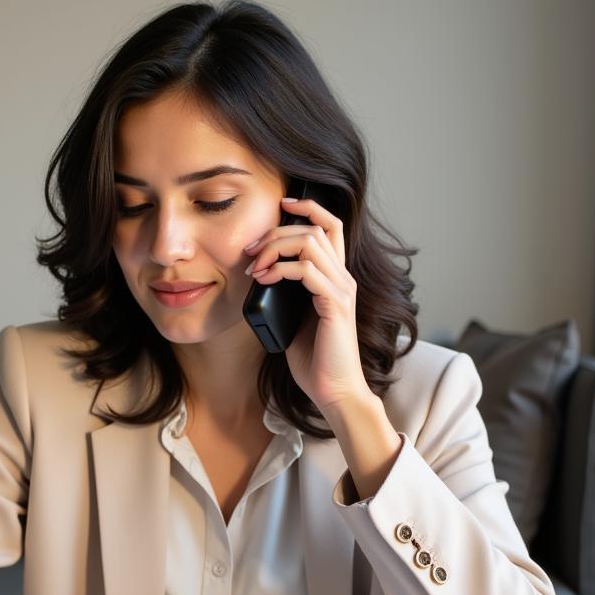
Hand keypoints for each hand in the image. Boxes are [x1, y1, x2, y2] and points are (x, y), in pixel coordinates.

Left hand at [243, 196, 371, 416]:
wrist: (333, 391)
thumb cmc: (314, 360)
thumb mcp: (293, 319)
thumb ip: (285, 294)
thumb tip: (260, 276)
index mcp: (335, 278)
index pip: (331, 226)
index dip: (308, 208)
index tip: (282, 204)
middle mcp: (344, 278)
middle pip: (315, 229)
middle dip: (276, 232)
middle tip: (250, 251)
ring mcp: (342, 290)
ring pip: (310, 243)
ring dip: (276, 248)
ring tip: (254, 267)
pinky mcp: (336, 305)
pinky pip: (307, 270)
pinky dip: (280, 269)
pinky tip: (264, 279)